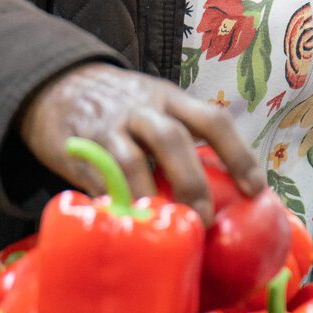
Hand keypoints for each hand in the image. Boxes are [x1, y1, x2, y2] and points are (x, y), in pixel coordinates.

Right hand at [20, 63, 265, 224]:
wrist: (57, 85)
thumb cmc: (120, 109)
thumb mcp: (154, 107)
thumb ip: (181, 140)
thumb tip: (223, 195)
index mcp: (170, 99)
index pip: (213, 119)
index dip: (238, 154)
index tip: (255, 189)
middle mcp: (142, 108)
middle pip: (174, 139)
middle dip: (193, 182)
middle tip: (205, 220)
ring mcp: (109, 127)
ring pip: (132, 160)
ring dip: (151, 196)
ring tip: (164, 227)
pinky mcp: (80, 148)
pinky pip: (99, 179)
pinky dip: (116, 203)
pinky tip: (128, 222)